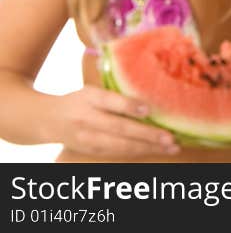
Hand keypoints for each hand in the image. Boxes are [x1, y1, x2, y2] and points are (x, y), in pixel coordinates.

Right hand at [50, 86, 178, 157]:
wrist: (47, 119)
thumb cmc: (80, 100)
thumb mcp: (93, 89)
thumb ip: (117, 93)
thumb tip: (151, 94)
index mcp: (89, 97)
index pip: (110, 101)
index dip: (129, 106)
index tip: (147, 110)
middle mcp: (87, 118)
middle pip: (119, 128)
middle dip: (146, 135)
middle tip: (170, 137)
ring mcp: (87, 138)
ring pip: (120, 145)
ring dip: (148, 148)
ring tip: (171, 147)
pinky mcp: (90, 150)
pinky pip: (117, 153)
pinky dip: (139, 152)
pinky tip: (156, 150)